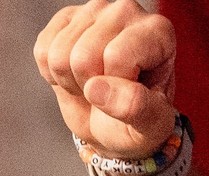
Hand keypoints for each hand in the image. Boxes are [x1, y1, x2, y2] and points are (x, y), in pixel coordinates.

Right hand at [34, 0, 176, 157]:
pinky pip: (43, 52)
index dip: (117, 87)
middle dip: (92, 86)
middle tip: (112, 93)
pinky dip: (55, 75)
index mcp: (159, 31)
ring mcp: (94, 11)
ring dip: (73, 82)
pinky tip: (78, 75)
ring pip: (59, 56)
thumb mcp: (151, 124)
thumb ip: (135, 107)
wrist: (117, 125)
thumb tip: (97, 88)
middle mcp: (127, 11)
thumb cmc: (141, 121)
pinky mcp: (65, 18)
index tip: (134, 93)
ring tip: (97, 85)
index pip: (117, 58)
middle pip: (84, 56)